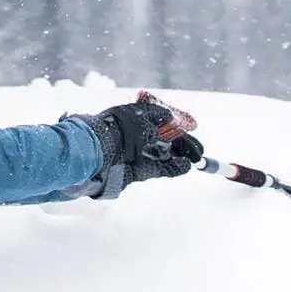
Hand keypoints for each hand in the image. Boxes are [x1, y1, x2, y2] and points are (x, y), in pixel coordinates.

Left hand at [65, 101, 192, 197]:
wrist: (93, 154)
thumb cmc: (115, 132)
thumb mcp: (137, 121)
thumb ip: (154, 122)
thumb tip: (168, 119)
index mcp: (132, 119)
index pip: (158, 119)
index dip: (175, 124)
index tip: (190, 127)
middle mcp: (134, 137)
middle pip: (163, 139)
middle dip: (182, 144)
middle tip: (198, 150)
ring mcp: (135, 155)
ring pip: (162, 154)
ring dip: (180, 156)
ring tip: (195, 158)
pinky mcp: (136, 172)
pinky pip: (158, 169)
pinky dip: (173, 168)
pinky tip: (186, 166)